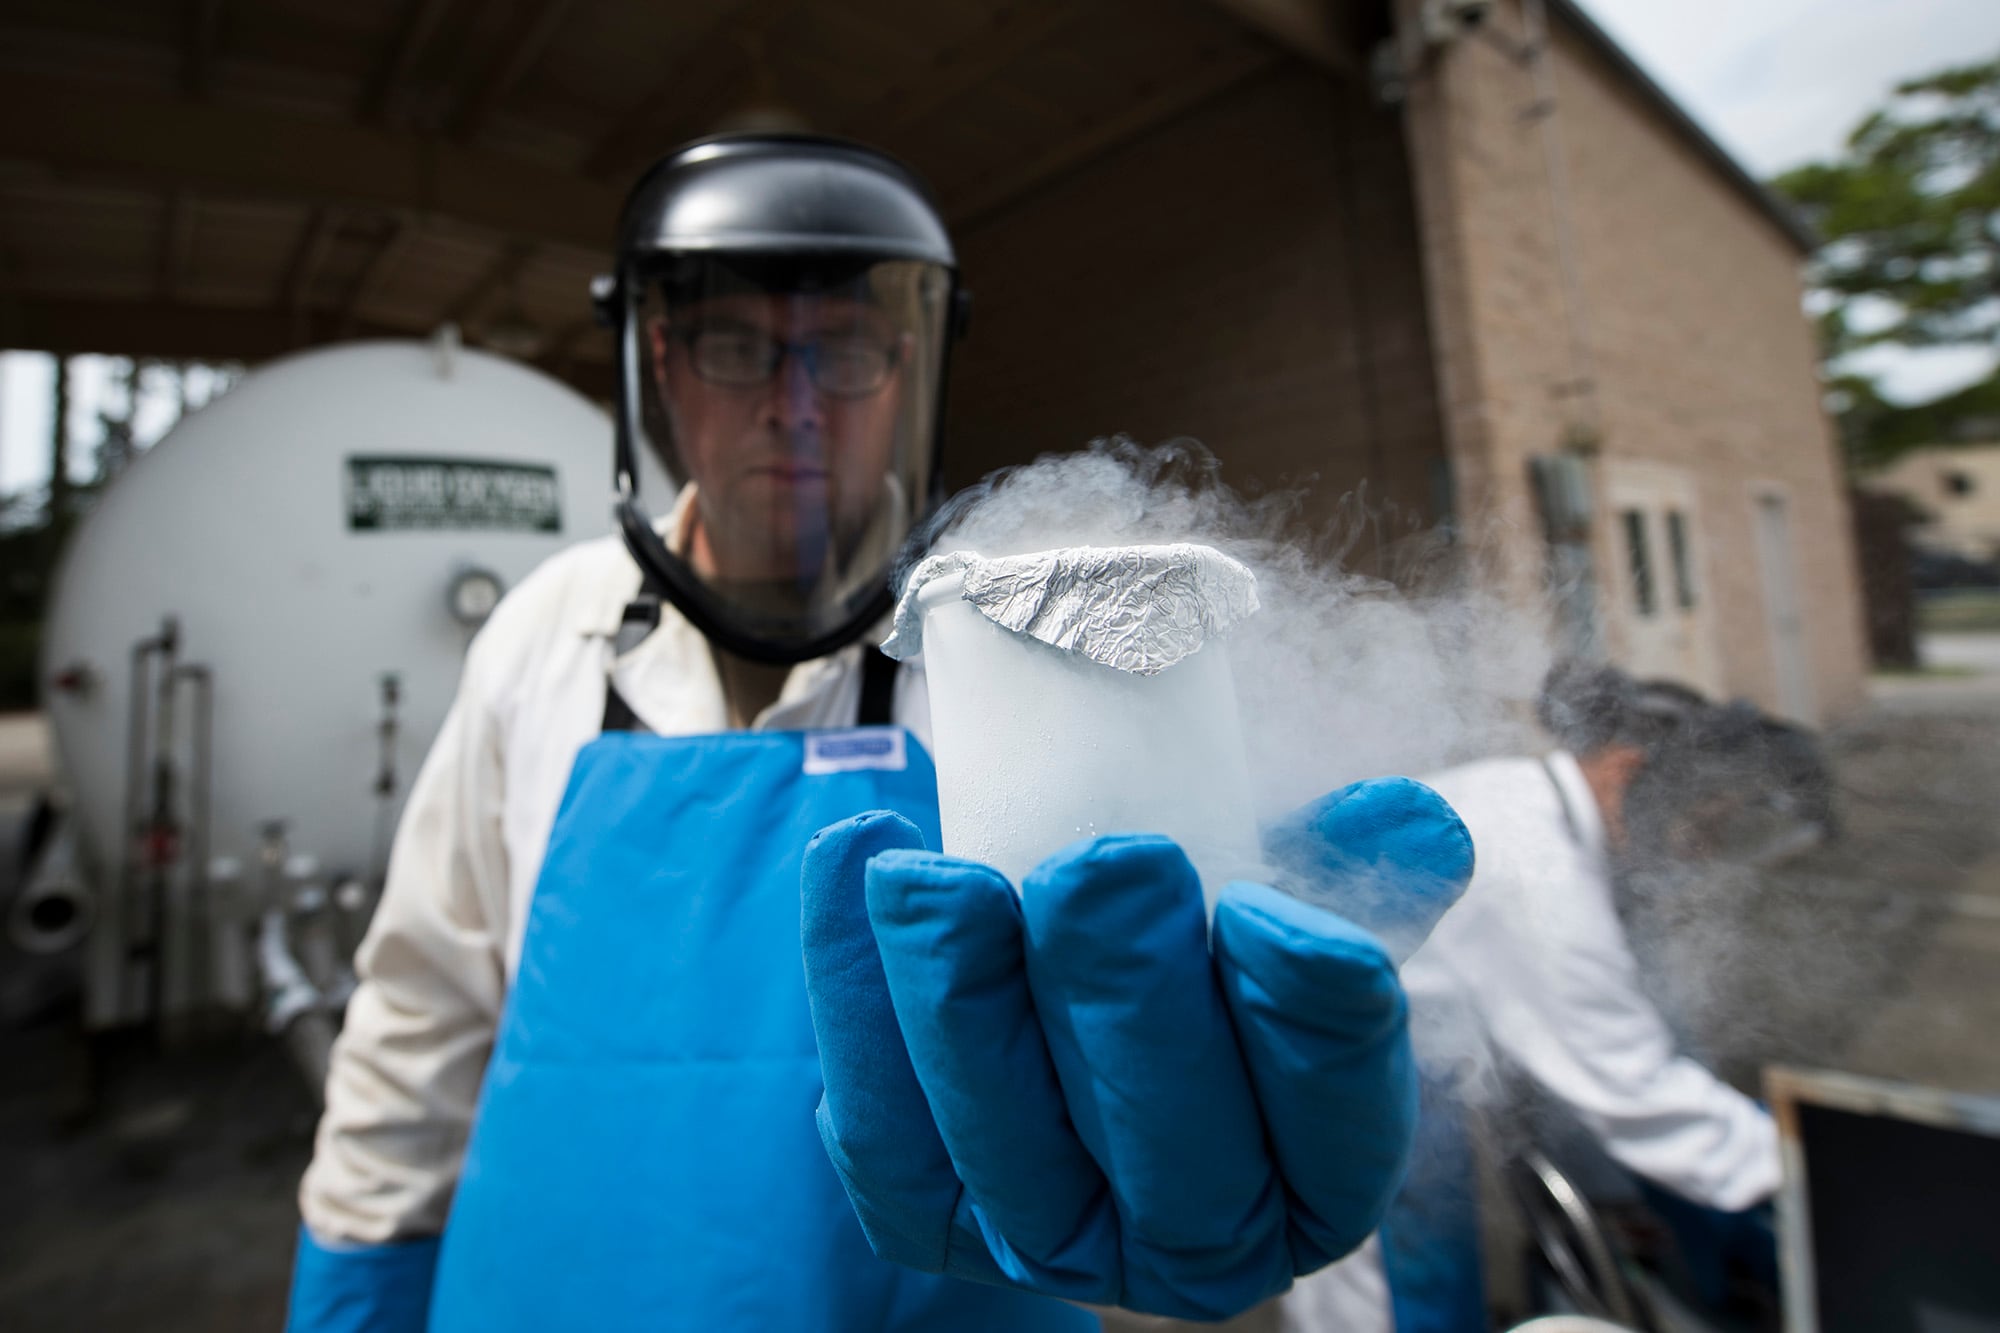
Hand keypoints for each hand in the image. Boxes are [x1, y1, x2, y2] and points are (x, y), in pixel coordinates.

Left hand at [799, 777, 1471, 1319]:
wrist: (1071, 980)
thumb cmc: (1205, 944)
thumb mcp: (1295, 897)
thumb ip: (1352, 870)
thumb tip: (1409, 829)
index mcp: (1314, 1178)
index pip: (1337, 1124)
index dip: (1312, 1027)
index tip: (1271, 911)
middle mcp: (1194, 1242)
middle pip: (1174, 1153)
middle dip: (1129, 1001)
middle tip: (1103, 865)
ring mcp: (1053, 1241)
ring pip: (1007, 1143)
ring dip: (962, 1002)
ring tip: (937, 879)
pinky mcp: (930, 1213)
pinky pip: (882, 1125)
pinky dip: (854, 995)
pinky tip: (858, 861)